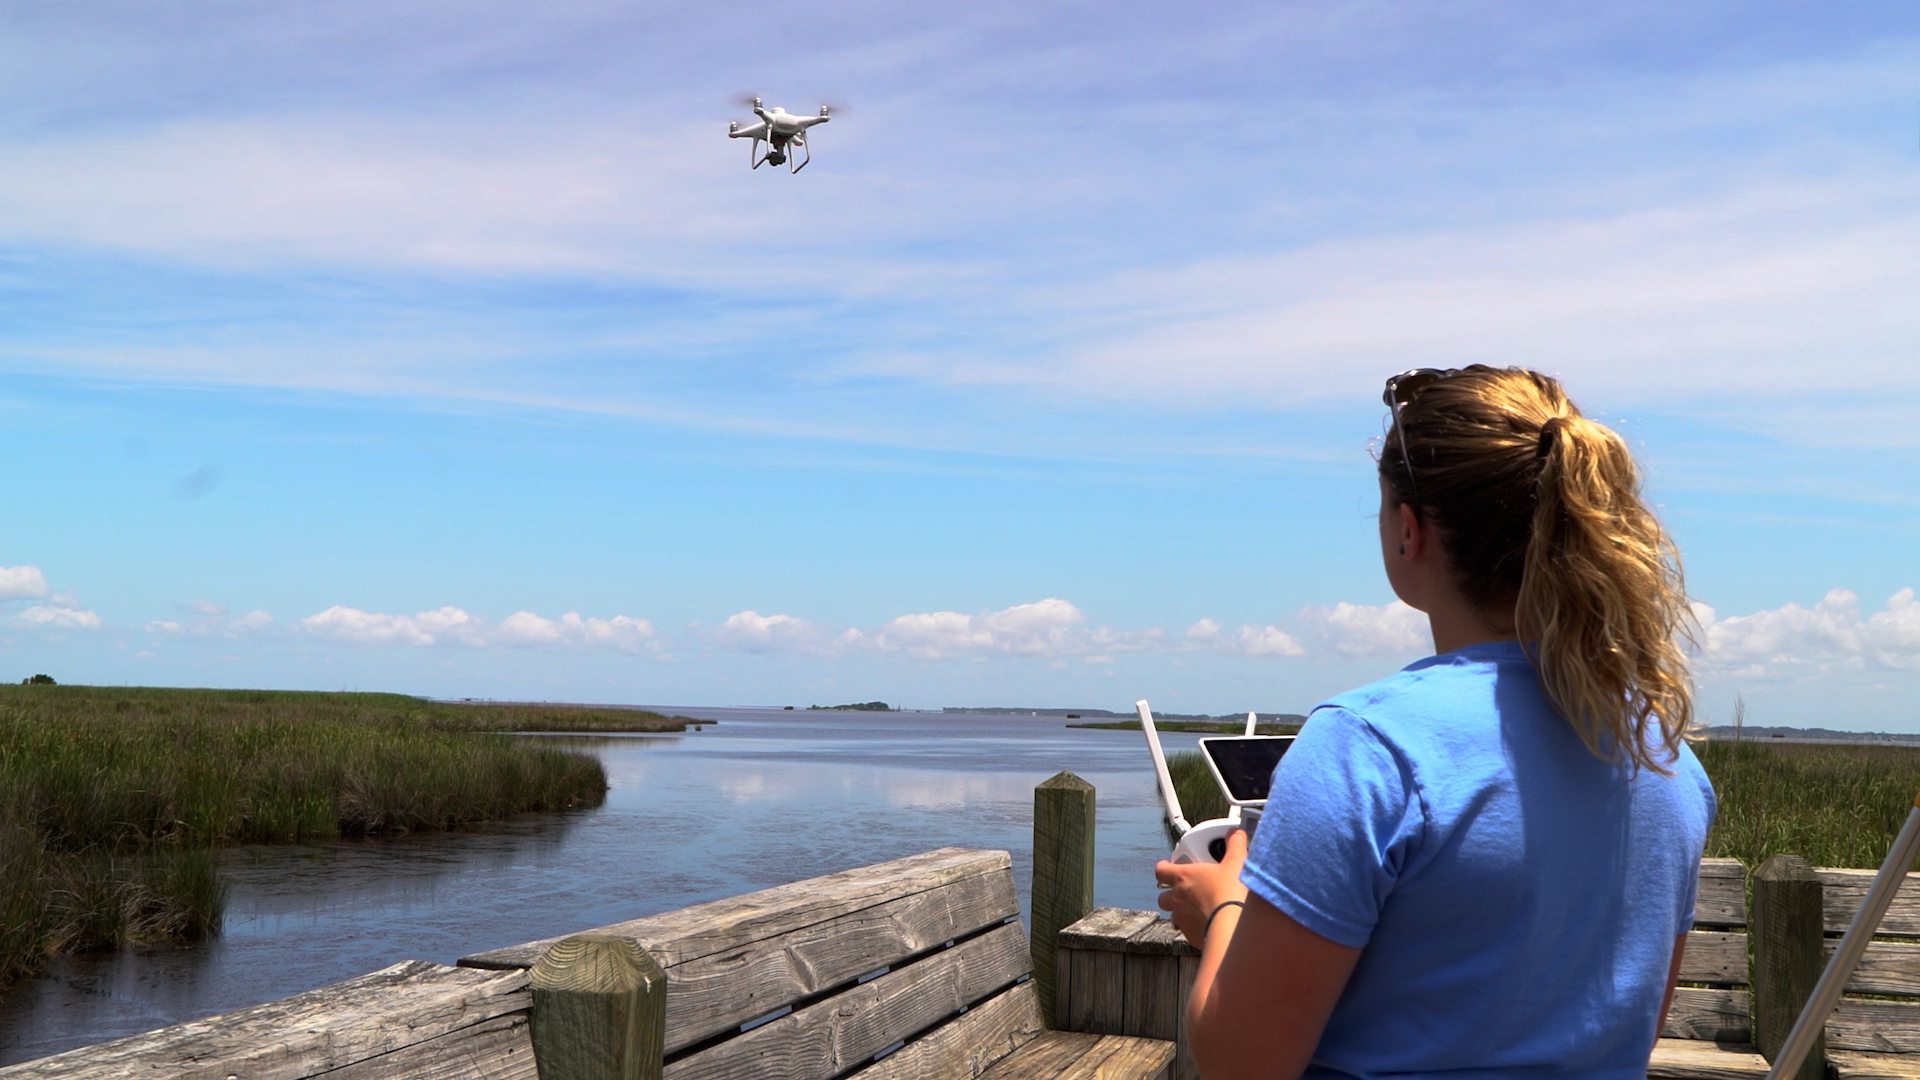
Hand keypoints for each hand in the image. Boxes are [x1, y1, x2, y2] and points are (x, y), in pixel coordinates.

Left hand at [1155, 828, 1249, 949]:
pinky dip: (1194, 926)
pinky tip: (1210, 923)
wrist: (1233, 927)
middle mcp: (1177, 898)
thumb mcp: (1236, 863)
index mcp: (1183, 877)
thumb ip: (1235, 845)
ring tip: (1200, 908)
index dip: (1164, 867)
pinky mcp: (1191, 936)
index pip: (1161, 870)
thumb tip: (1236, 834)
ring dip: (1182, 910)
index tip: (1170, 866)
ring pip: (1173, 914)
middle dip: (1171, 892)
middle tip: (1188, 889)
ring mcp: (1182, 918)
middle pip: (1163, 895)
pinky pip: (1187, 930)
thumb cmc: (1230, 894)